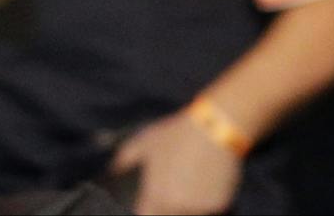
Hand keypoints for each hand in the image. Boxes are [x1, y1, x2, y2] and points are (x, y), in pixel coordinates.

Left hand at [110, 108, 242, 214]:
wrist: (216, 125)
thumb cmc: (180, 133)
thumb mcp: (146, 140)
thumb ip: (126, 157)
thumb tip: (115, 168)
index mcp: (154, 197)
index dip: (150, 209)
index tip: (154, 202)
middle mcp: (174, 207)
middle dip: (172, 206)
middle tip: (179, 189)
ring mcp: (197, 207)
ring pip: (191, 214)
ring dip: (191, 206)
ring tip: (195, 185)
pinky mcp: (218, 204)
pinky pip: (211, 208)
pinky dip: (210, 200)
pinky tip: (211, 182)